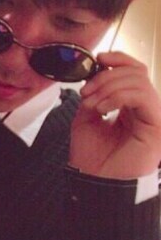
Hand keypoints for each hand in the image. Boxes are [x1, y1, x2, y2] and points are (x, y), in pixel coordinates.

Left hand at [69, 51, 160, 178]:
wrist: (92, 181)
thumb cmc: (91, 155)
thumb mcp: (86, 117)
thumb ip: (94, 95)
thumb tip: (95, 74)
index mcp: (129, 105)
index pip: (134, 71)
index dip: (118, 59)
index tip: (97, 60)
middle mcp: (144, 109)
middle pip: (137, 72)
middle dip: (106, 76)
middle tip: (86, 92)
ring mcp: (152, 117)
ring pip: (140, 81)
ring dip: (109, 87)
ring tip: (92, 104)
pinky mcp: (156, 127)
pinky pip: (143, 97)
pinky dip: (118, 96)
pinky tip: (102, 108)